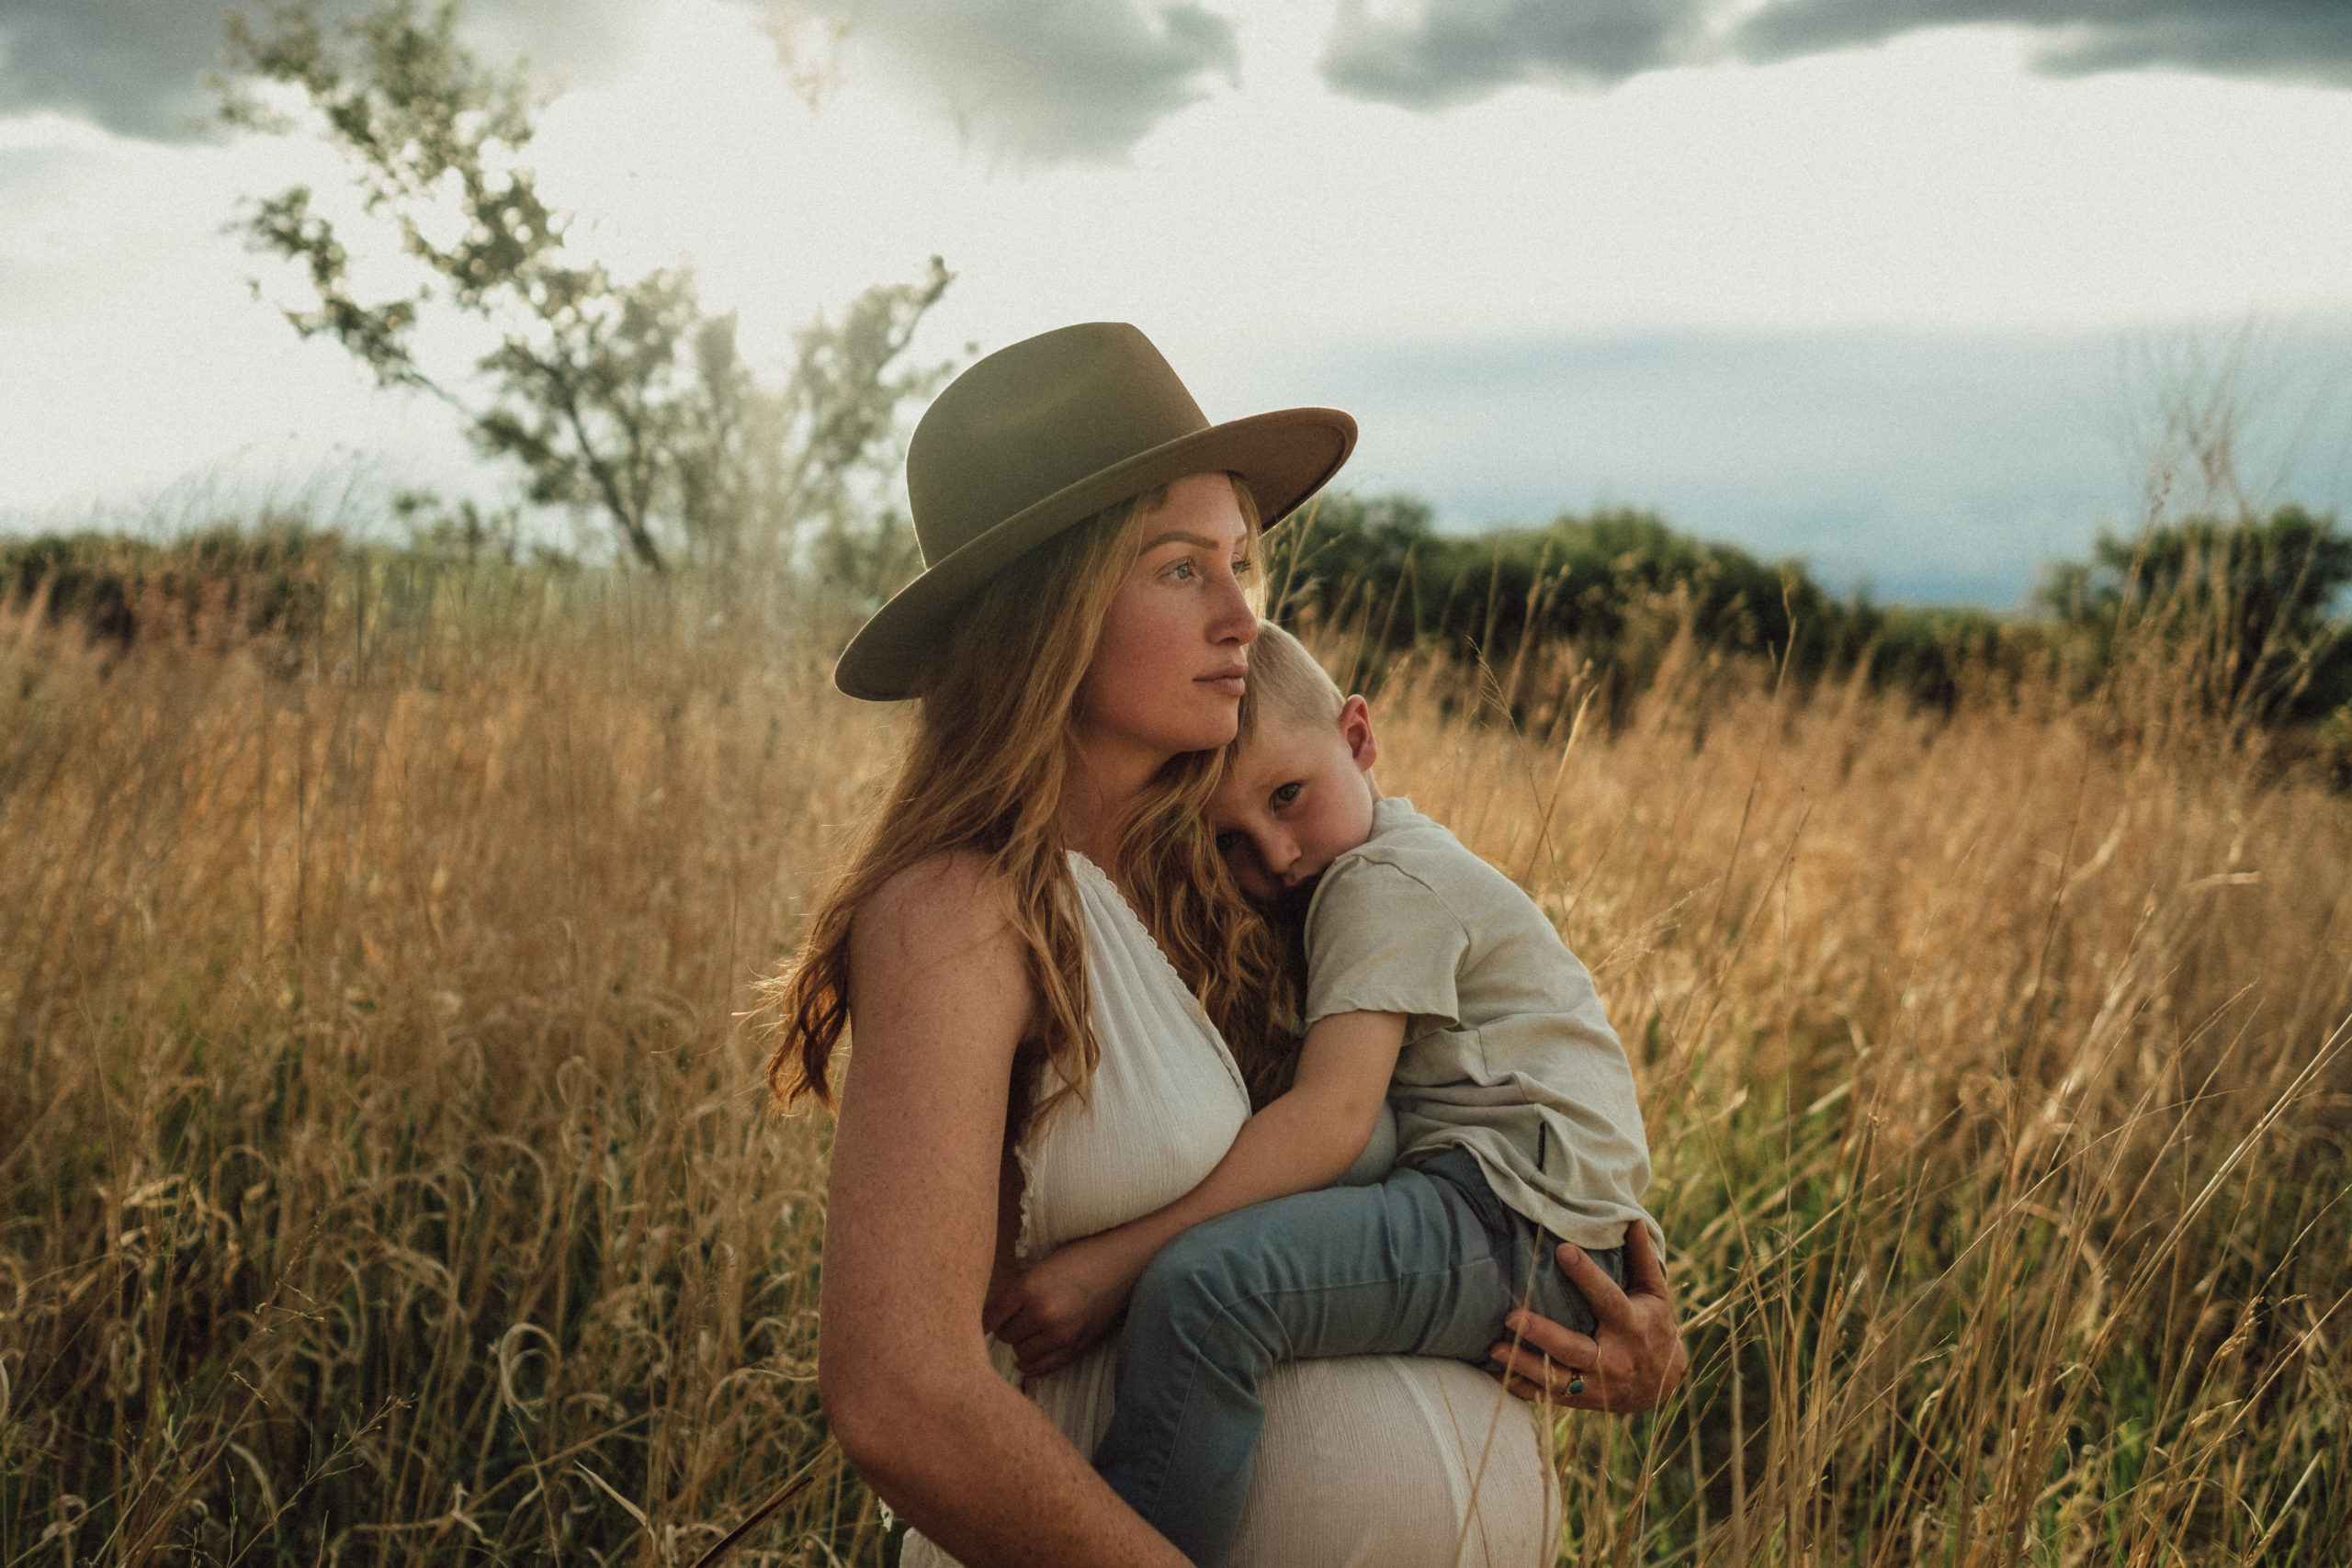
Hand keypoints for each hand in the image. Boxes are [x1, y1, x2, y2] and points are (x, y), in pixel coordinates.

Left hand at [982, 1233, 1142, 1378]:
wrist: (1122, 1264)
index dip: (987, 1319)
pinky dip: (1032, 1364)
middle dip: (1008, 1328)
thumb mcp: (1041, 1266)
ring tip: (1028, 1331)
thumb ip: (1017, 1291)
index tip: (984, 1320)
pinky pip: (1043, 1367)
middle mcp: (1043, 1313)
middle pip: (1006, 1336)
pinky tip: (1029, 1356)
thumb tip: (991, 1317)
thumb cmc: (1080, 1258)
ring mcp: (1061, 1334)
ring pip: (1022, 1353)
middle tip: (1015, 1319)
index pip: (992, 1316)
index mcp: (1030, 1287)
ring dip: (1021, 1344)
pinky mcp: (1076, 1346)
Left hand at [1488, 1221, 1686, 1413]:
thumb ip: (1642, 1259)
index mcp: (1632, 1325)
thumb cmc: (1654, 1326)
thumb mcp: (1654, 1294)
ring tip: (1494, 1347)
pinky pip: (1548, 1397)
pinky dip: (1521, 1388)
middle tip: (1511, 1316)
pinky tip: (1495, 1374)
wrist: (1663, 1385)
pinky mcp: (1582, 1400)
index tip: (1563, 1250)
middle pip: (1575, 1348)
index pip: (1608, 1298)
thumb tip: (1631, 1220)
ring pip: (1557, 1379)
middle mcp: (1614, 1357)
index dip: (1587, 1276)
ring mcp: (1597, 1383)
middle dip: (1543, 1334)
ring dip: (1524, 1364)